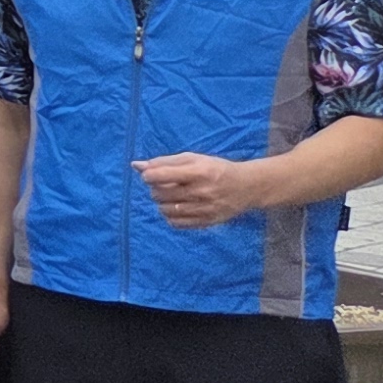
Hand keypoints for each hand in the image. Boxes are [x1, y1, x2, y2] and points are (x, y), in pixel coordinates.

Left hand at [133, 153, 257, 229]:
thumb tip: (135, 165)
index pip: (159, 176)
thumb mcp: (193, 158)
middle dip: (156, 189)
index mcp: (198, 172)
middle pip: (159, 194)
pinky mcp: (207, 222)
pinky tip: (178, 208)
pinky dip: (171, 216)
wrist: (247, 186)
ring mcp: (205, 209)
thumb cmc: (216, 168)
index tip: (150, 175)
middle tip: (165, 185)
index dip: (149, 176)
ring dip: (162, 203)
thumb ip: (164, 162)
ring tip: (172, 196)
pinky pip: (176, 223)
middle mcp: (202, 192)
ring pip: (165, 210)